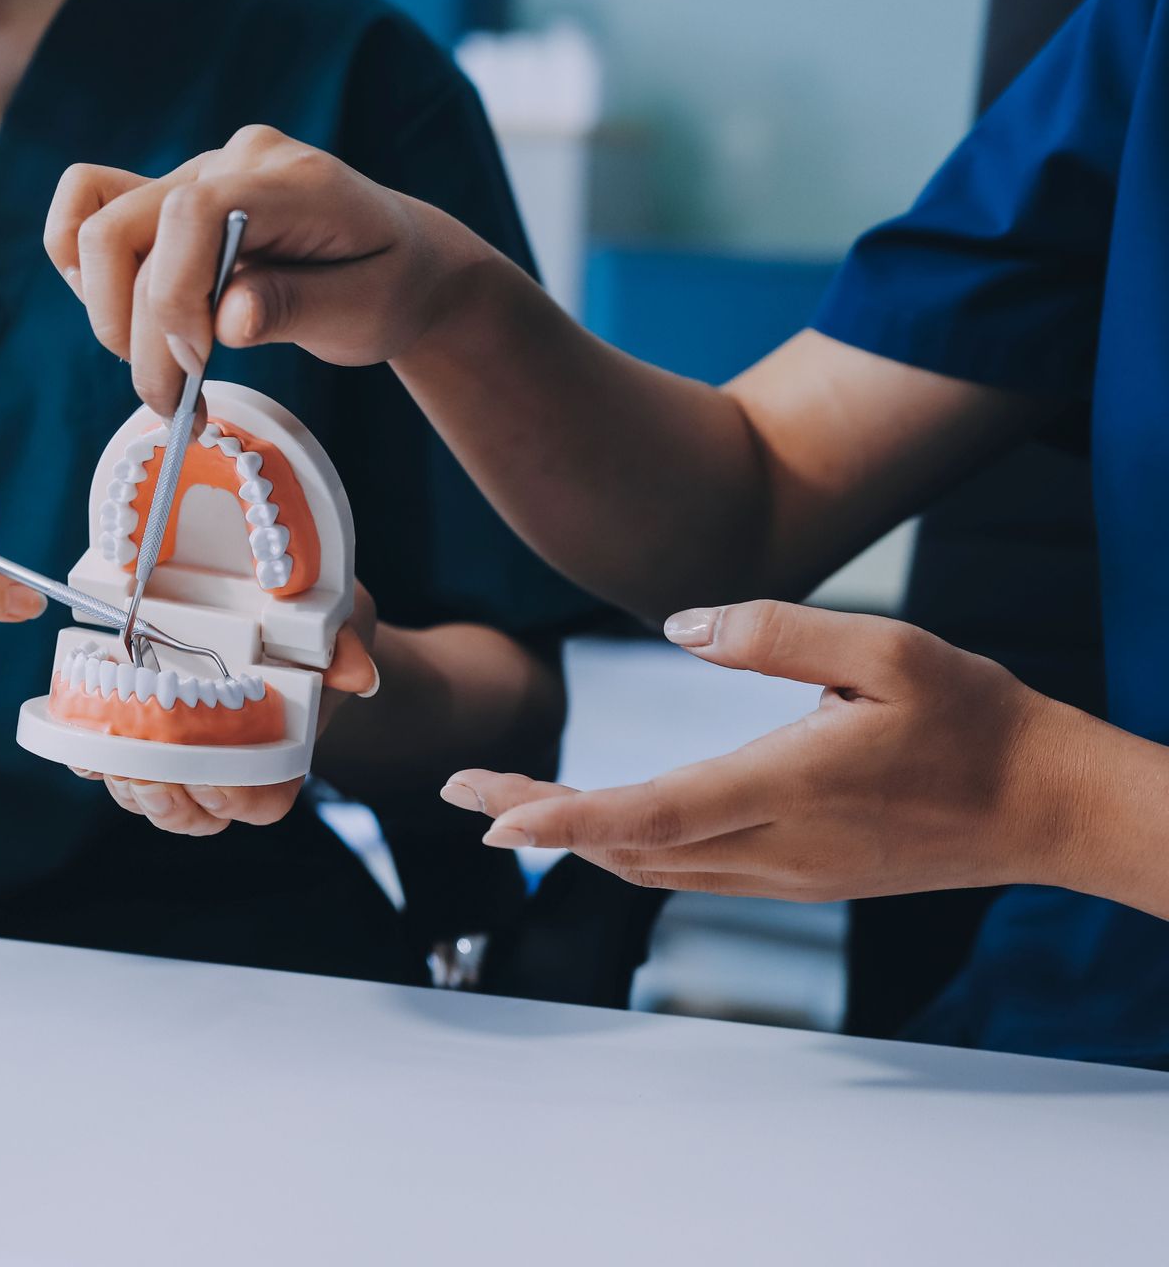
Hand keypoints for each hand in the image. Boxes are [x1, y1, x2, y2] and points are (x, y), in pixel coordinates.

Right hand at [44, 125, 493, 414]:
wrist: (402, 260)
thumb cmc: (388, 285)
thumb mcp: (364, 311)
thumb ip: (295, 308)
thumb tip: (226, 321)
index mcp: (291, 179)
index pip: (189, 213)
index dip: (173, 296)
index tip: (198, 364)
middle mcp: (231, 162)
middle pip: (121, 228)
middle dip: (133, 330)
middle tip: (176, 401)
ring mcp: (196, 174)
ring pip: (96, 230)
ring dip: (109, 317)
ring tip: (163, 378)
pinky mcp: (172, 200)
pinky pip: (94, 216)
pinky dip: (94, 281)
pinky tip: (136, 328)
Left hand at [80, 588, 380, 836]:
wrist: (283, 618)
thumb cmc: (316, 629)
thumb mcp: (341, 623)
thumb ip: (345, 648)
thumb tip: (356, 675)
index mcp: (280, 753)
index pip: (260, 801)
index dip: (233, 797)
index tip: (210, 775)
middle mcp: (230, 766)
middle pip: (194, 814)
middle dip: (165, 799)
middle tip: (141, 768)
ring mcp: (183, 756)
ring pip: (151, 799)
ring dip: (125, 783)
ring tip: (107, 747)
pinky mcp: (142, 736)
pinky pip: (110, 765)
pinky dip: (90, 755)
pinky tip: (78, 730)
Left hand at [439, 600, 1087, 900]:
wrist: (1047, 807)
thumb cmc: (973, 719)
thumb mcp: (887, 648)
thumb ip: (778, 633)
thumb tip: (680, 627)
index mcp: (789, 786)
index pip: (651, 813)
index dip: (563, 818)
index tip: (489, 816)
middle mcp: (775, 847)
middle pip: (628, 846)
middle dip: (538, 820)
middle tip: (460, 789)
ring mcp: (785, 875)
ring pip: (652, 868)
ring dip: (574, 837)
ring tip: (506, 803)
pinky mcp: (798, 880)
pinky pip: (688, 873)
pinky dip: (625, 848)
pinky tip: (597, 825)